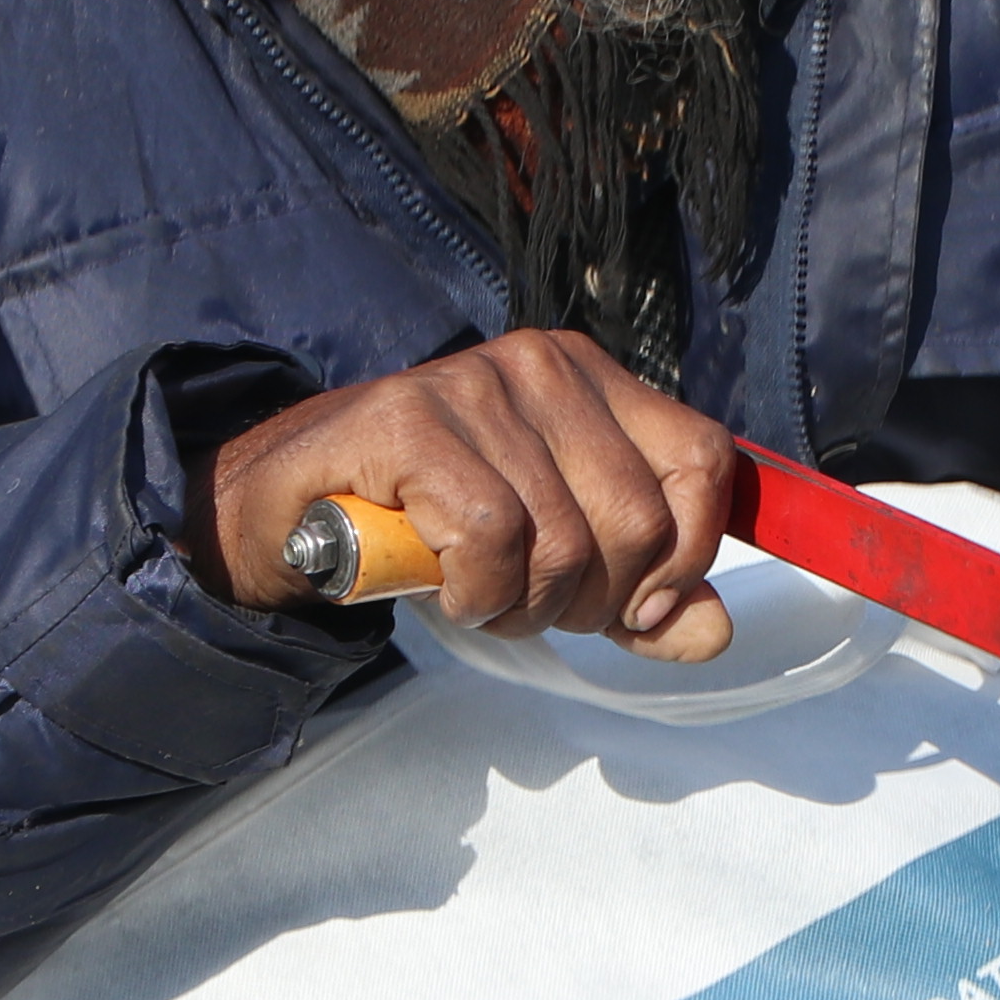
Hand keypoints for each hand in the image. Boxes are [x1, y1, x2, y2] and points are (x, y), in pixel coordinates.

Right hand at [193, 330, 749, 656]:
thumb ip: (639, 599)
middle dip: (590, 600)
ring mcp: (475, 385)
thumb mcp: (556, 566)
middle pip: (637, 519)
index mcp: (592, 381)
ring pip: (564, 541)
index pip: (702, 460)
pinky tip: (442, 583)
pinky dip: (475, 593)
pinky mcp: (411, 420)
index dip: (687, 555)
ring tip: (475, 592)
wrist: (289, 510)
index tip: (639, 606)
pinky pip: (493, 538)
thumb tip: (710, 633)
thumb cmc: (427, 526)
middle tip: (526, 603)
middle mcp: (542, 366)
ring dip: (521, 606)